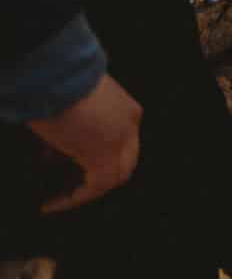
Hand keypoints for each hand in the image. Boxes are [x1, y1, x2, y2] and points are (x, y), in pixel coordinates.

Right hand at [28, 74, 142, 212]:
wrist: (60, 74)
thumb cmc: (61, 81)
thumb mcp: (76, 102)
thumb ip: (75, 126)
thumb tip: (55, 151)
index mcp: (128, 110)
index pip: (121, 141)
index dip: (95, 154)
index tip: (63, 159)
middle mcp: (131, 126)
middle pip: (126, 161)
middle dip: (102, 176)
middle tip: (75, 187)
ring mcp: (121, 141)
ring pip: (116, 176)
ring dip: (90, 190)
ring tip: (62, 200)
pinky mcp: (104, 157)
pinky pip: (94, 187)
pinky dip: (74, 198)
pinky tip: (53, 204)